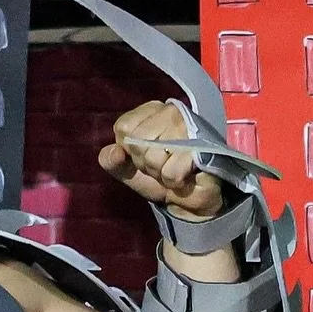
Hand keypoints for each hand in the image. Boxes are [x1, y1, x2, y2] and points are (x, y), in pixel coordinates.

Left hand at [99, 99, 224, 220]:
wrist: (188, 199)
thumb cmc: (159, 177)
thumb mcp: (126, 169)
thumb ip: (110, 159)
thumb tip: (116, 152)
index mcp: (150, 111)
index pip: (124, 128)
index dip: (130, 150)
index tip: (144, 155)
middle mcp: (170, 112)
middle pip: (138, 142)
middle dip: (146, 164)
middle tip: (161, 164)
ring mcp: (189, 128)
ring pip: (155, 157)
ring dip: (160, 173)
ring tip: (172, 169)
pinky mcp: (202, 148)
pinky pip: (172, 172)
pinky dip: (174, 181)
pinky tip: (184, 176)